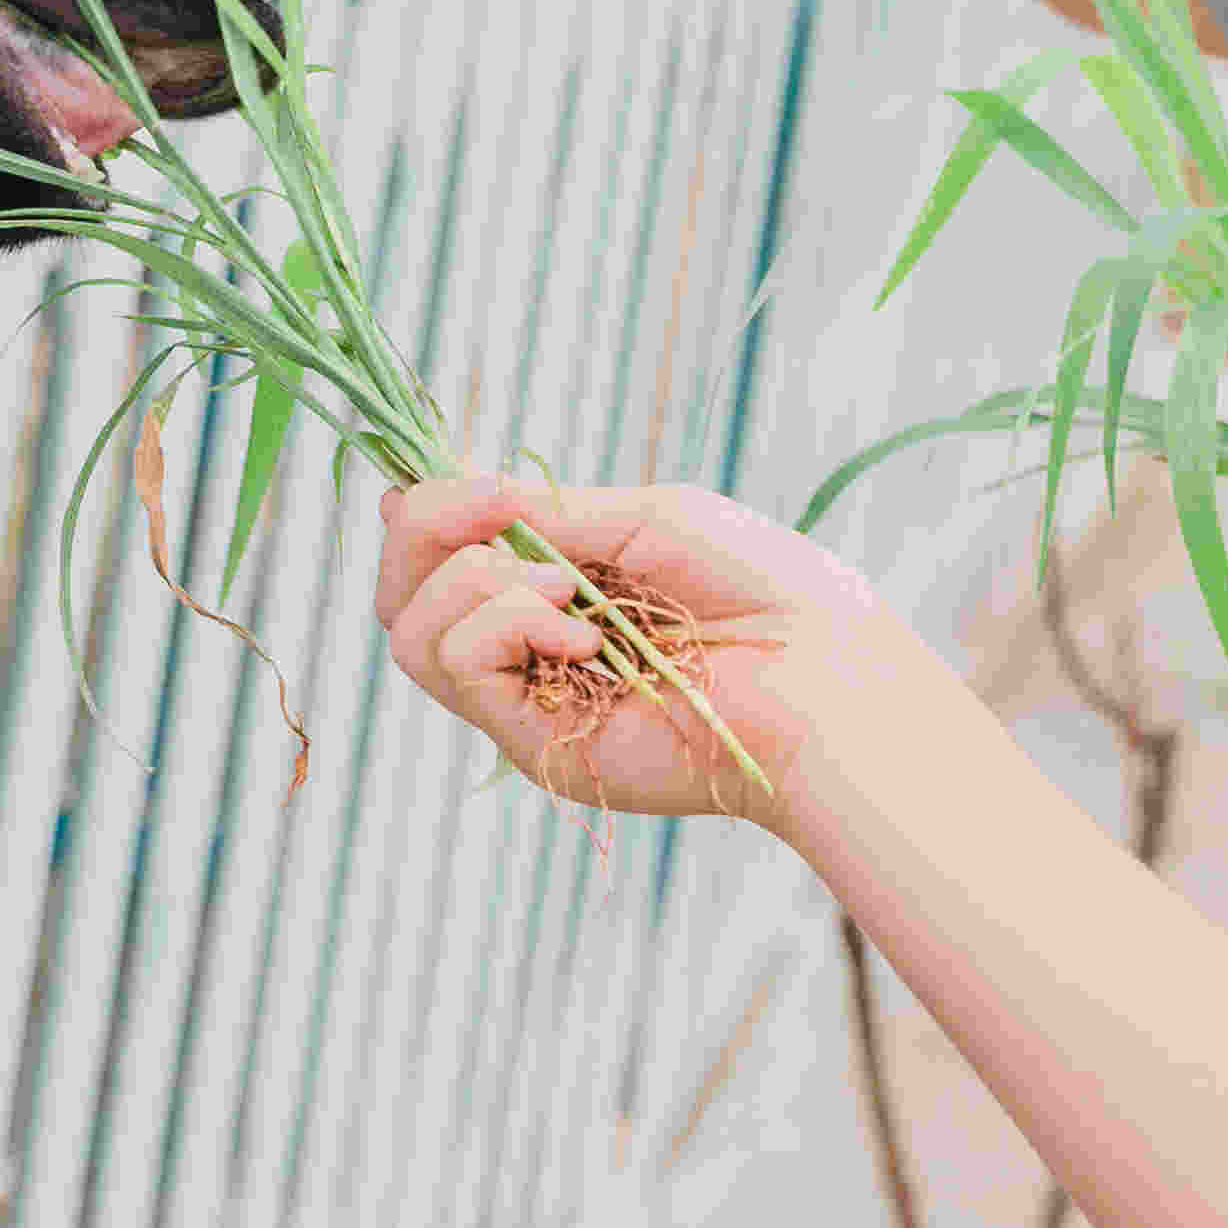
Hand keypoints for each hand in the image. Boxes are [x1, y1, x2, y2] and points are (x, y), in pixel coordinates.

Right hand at [376, 474, 959, 821]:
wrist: (824, 675)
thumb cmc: (761, 589)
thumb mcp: (643, 519)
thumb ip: (539, 516)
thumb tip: (413, 497)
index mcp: (557, 589)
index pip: (440, 556)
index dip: (426, 513)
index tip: (477, 483)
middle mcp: (530, 648)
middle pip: (403, 596)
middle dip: (425, 533)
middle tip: (496, 507)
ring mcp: (529, 700)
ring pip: (413, 635)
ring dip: (475, 583)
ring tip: (565, 588)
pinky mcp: (535, 744)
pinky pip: (459, 668)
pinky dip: (504, 625)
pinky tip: (579, 629)